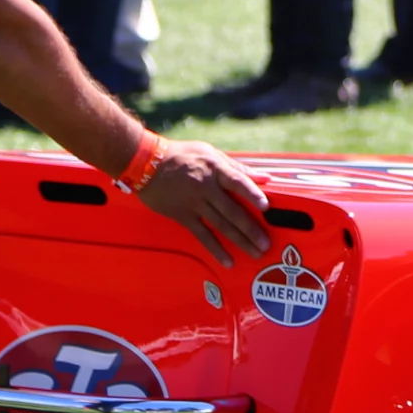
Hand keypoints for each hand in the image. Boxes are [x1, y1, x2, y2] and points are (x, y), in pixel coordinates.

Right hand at [135, 138, 271, 266]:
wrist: (145, 162)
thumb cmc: (181, 155)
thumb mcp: (209, 153)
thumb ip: (238, 167)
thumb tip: (265, 177)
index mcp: (215, 168)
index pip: (237, 182)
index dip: (252, 194)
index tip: (266, 207)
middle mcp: (205, 187)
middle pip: (232, 210)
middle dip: (251, 229)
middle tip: (266, 244)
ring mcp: (194, 203)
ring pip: (221, 225)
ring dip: (240, 241)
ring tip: (256, 253)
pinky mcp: (182, 215)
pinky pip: (202, 235)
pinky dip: (216, 249)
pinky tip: (228, 260)